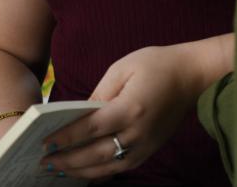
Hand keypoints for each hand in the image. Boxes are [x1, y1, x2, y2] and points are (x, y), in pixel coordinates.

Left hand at [39, 44, 206, 180]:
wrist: (192, 76)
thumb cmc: (155, 65)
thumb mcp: (122, 69)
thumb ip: (99, 94)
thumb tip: (79, 115)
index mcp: (129, 109)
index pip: (90, 129)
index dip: (66, 138)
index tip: (45, 142)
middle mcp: (138, 133)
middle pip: (96, 154)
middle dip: (68, 160)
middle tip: (44, 161)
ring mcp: (146, 145)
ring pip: (109, 167)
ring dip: (82, 171)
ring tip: (59, 169)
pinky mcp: (151, 150)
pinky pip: (122, 168)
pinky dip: (102, 173)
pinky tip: (85, 172)